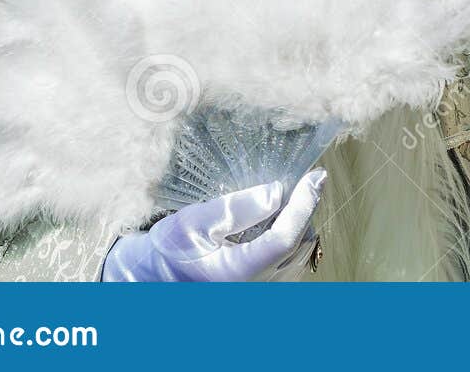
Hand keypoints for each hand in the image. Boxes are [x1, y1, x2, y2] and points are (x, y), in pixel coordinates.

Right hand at [101, 169, 325, 281]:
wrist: (153, 280)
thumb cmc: (170, 251)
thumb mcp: (196, 223)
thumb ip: (238, 207)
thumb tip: (277, 192)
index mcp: (239, 275)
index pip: (286, 239)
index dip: (305, 204)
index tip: (316, 176)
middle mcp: (256, 289)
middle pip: (299, 246)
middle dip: (304, 211)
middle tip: (303, 181)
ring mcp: (261, 293)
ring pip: (299, 256)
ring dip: (299, 224)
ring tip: (290, 199)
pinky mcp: (261, 290)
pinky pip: (290, 264)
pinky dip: (291, 240)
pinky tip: (278, 221)